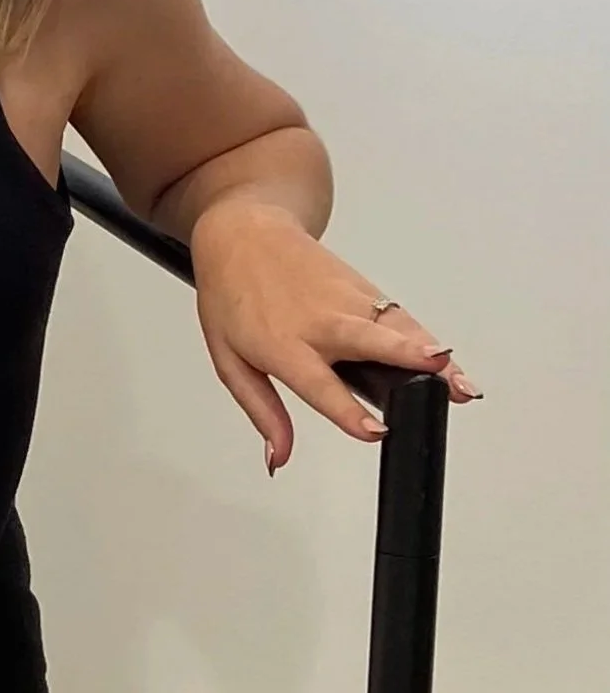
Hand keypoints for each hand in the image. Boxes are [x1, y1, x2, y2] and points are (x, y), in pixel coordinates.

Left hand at [189, 197, 480, 475]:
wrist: (242, 234)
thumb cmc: (233, 298)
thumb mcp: (231, 361)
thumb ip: (262, 412)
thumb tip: (278, 458)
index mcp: (282, 344)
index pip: (319, 383)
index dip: (348, 410)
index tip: (376, 430)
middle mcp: (320, 321)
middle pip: (370, 341)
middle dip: (406, 359)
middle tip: (438, 378)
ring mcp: (346, 301)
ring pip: (396, 328)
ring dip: (431, 353)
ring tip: (460, 381)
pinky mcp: (364, 289)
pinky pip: (400, 318)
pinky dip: (426, 338)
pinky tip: (448, 361)